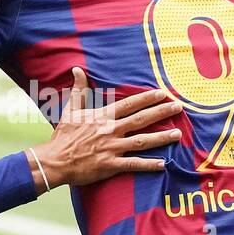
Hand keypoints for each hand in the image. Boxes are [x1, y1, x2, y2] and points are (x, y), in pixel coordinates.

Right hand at [30, 69, 181, 188]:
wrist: (54, 161)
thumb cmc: (63, 136)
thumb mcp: (70, 110)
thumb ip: (78, 90)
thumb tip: (76, 69)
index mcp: (102, 116)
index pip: (129, 104)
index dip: (147, 98)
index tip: (162, 94)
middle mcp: (110, 130)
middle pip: (140, 119)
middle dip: (161, 113)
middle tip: (179, 107)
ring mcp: (112, 148)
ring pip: (141, 141)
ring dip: (161, 137)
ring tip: (178, 134)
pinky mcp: (110, 165)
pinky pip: (133, 164)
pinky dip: (148, 165)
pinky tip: (163, 164)